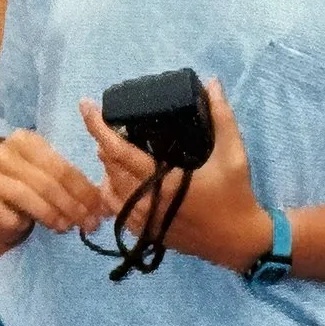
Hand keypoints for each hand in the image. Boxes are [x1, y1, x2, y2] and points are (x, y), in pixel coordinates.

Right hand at [0, 129, 112, 243]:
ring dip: (49, 215)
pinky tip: (24, 226)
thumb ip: (72, 186)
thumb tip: (100, 205)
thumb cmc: (28, 192)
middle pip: (45, 181)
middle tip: (87, 224)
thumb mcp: (50, 181)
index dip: (83, 190)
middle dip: (71, 205)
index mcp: (25, 140)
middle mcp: (2, 152)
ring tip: (64, 228)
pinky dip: (15, 221)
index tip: (98, 210)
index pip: (60, 167)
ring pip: (24, 195)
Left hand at [81, 80, 270, 274]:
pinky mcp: (146, 233)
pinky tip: (119, 178)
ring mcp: (144, 221)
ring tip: (112, 147)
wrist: (238, 242)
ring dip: (106, 166)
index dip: (99, 128)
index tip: (86, 106)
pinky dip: (111, 191)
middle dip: (103, 142)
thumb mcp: (233, 153)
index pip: (119, 151)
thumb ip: (221, 116)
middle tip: (107, 122)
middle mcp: (147, 203)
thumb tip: (212, 83)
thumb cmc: (235, 196)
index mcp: (164, 182)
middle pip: (109, 168)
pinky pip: (117, 210)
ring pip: (110, 190)